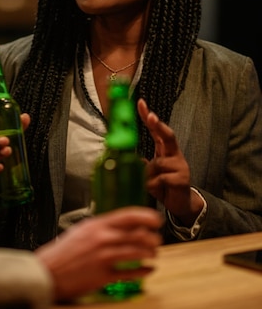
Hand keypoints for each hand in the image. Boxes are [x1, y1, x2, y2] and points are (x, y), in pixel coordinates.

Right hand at [35, 207, 161, 300]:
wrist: (48, 272)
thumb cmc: (63, 252)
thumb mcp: (81, 231)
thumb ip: (101, 227)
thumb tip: (122, 226)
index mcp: (96, 225)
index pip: (128, 215)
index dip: (146, 216)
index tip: (156, 219)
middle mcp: (102, 238)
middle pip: (137, 234)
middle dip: (152, 238)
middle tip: (156, 240)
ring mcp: (103, 257)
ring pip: (136, 252)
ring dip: (150, 253)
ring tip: (153, 254)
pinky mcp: (102, 276)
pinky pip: (129, 273)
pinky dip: (143, 271)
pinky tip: (149, 270)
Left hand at [137, 98, 203, 226]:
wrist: (181, 204)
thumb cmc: (163, 186)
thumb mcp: (149, 173)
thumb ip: (141, 163)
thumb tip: (126, 156)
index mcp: (166, 150)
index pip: (157, 130)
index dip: (149, 117)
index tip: (140, 103)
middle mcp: (174, 154)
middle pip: (168, 136)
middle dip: (158, 125)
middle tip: (151, 116)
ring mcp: (180, 166)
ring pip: (157, 164)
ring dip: (148, 175)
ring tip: (151, 184)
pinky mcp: (182, 179)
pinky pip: (160, 178)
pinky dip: (153, 185)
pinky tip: (158, 189)